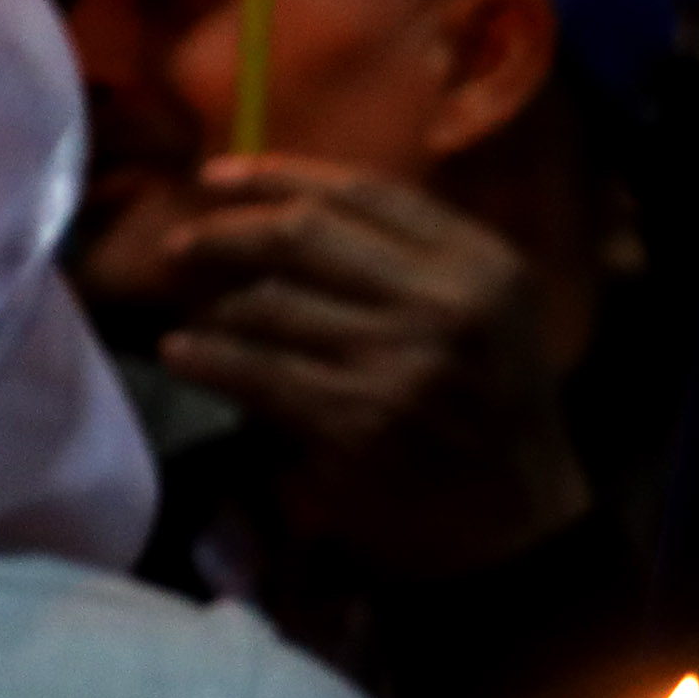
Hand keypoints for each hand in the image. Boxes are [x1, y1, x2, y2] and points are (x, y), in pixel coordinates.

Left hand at [147, 161, 594, 576]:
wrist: (518, 522)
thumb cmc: (494, 408)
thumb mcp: (490, 311)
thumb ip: (419, 256)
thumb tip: (294, 207)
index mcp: (480, 263)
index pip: (363, 193)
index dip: (279, 176)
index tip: (218, 177)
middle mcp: (445, 304)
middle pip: (304, 235)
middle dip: (226, 233)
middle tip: (180, 245)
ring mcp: (400, 363)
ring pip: (270, 303)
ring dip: (213, 305)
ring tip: (191, 312)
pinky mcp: (358, 422)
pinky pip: (257, 373)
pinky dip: (207, 359)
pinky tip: (181, 354)